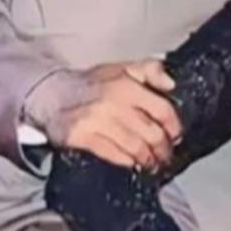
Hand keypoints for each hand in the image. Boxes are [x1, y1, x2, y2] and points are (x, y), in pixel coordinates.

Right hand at [24, 59, 181, 168]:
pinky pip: (113, 154)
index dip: (174, 126)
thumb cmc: (94, 83)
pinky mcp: (81, 137)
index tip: (176, 136)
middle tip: (166, 155)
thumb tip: (171, 84)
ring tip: (153, 163)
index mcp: (127, 83)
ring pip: (135, 147)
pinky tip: (133, 163)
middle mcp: (113, 102)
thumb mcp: (123, 68)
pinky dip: (127, 161)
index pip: (162, 109)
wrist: (53, 95)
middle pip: (151, 133)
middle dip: (163, 148)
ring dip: (148, 159)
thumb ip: (150, 69)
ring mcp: (96, 121)